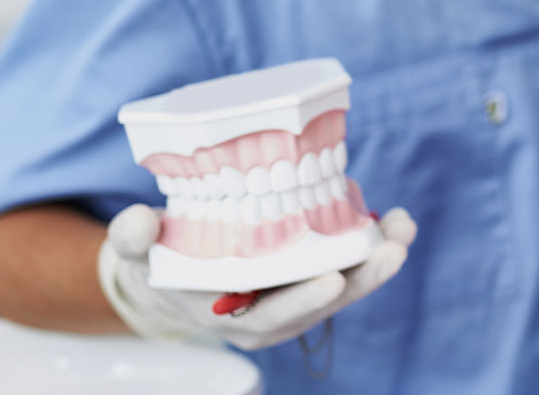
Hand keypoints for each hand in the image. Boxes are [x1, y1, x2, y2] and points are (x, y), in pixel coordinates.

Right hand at [96, 204, 415, 349]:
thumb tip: (140, 221)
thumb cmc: (154, 263)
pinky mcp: (307, 281)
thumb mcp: (134, 253)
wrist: (169, 278)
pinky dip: (369, 247)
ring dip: (377, 260)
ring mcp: (294, 301)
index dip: (303, 300)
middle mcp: (271, 317)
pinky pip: (345, 268)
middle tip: (394, 248)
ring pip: (344, 286)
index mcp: (229, 317)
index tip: (333, 278)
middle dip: (363, 278)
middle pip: (324, 303)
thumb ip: (133, 238)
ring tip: (405, 228)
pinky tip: (394, 221)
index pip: (272, 316)